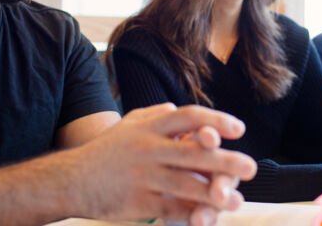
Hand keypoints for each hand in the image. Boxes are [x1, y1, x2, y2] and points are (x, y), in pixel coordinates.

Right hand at [68, 103, 255, 224]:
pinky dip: (192, 214)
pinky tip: (208, 218)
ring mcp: (143, 176)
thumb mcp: (127, 124)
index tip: (239, 128)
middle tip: (250, 167)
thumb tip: (176, 107)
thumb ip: (154, 114)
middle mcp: (148, 148)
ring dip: (215, 194)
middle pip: (193, 152)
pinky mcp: (138, 202)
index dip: (216, 120)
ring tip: (236, 201)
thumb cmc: (105, 151)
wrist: (71, 180)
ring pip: (186, 184)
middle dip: (224, 160)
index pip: (188, 117)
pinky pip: (171, 209)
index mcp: (149, 126)